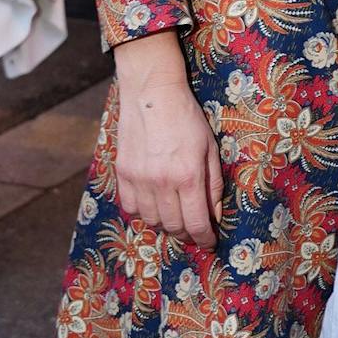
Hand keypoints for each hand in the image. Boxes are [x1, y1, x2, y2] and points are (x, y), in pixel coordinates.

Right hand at [112, 36, 222, 246]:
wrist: (152, 93)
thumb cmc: (187, 118)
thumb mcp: (210, 149)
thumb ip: (213, 186)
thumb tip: (214, 216)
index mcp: (188, 176)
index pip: (196, 223)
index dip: (204, 239)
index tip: (209, 243)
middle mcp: (162, 181)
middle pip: (174, 226)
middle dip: (187, 235)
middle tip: (194, 231)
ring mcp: (139, 179)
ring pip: (151, 221)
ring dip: (166, 225)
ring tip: (175, 218)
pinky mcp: (123, 173)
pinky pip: (130, 208)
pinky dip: (143, 214)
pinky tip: (153, 206)